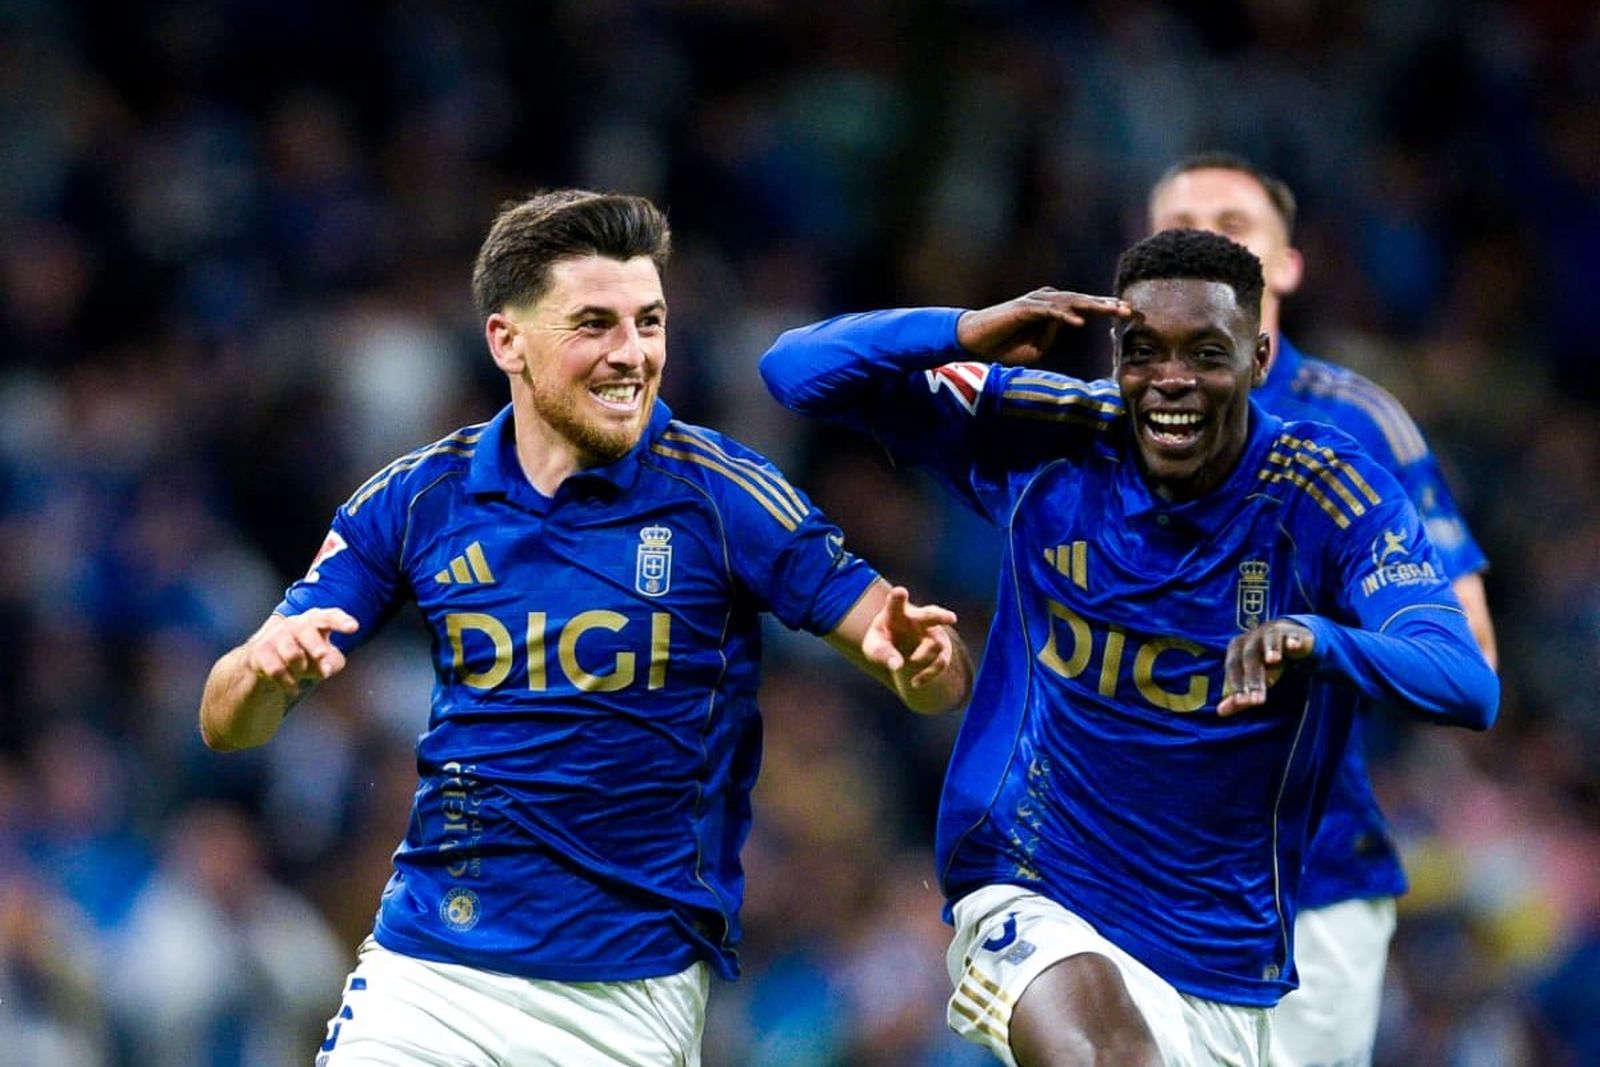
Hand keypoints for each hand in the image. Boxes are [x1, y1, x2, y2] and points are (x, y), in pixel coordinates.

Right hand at [244, 608, 359, 691]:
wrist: (265, 660)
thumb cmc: (305, 654)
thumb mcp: (324, 659)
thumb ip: (332, 662)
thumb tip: (326, 668)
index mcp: (315, 620)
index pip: (329, 616)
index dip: (341, 621)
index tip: (354, 628)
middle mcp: (295, 624)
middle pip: (306, 631)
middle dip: (316, 645)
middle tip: (322, 656)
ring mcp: (276, 635)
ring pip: (292, 654)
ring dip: (301, 668)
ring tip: (301, 671)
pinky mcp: (260, 651)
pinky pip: (277, 670)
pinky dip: (288, 682)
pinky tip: (293, 688)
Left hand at [861, 586, 958, 697]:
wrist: (898, 651)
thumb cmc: (882, 644)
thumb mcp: (874, 650)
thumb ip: (883, 655)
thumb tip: (897, 665)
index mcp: (895, 613)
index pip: (896, 603)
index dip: (898, 598)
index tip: (900, 592)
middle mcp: (917, 618)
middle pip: (930, 615)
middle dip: (940, 616)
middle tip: (952, 618)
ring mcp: (932, 632)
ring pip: (936, 644)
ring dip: (922, 656)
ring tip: (911, 661)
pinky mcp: (942, 650)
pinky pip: (940, 663)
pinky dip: (927, 674)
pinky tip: (914, 683)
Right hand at [956, 289, 1131, 364]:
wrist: (974, 340)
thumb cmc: (1004, 345)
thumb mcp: (1036, 349)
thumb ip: (1052, 337)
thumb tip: (1067, 324)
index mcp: (1055, 311)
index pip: (1086, 309)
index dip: (1108, 311)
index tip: (1131, 316)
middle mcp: (1048, 301)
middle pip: (1084, 301)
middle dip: (1109, 306)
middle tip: (1131, 311)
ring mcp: (1037, 302)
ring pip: (1071, 302)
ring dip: (1093, 307)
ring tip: (1114, 311)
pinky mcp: (1024, 307)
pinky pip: (1049, 311)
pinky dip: (1065, 315)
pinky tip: (1079, 322)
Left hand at [1217, 619, 1314, 716]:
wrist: (1286, 637)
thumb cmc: (1264, 662)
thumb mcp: (1252, 679)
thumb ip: (1239, 696)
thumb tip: (1220, 712)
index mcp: (1237, 650)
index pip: (1233, 668)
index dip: (1237, 685)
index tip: (1242, 703)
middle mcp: (1251, 639)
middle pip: (1250, 657)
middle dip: (1254, 679)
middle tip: (1258, 701)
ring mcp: (1271, 633)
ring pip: (1269, 640)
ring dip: (1271, 649)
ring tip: (1274, 661)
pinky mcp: (1292, 632)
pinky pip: (1292, 634)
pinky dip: (1293, 639)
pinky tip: (1294, 645)